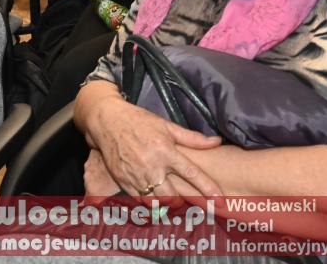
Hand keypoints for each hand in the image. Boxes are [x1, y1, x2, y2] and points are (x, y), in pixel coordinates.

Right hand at [84, 90, 222, 197]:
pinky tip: (153, 198)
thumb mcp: (166, 125)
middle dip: (183, 203)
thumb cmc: (138, 121)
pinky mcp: (123, 181)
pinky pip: (140, 200)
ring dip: (166, 205)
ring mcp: (136, 175)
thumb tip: (216, 141)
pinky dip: (149, 202)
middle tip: (187, 201)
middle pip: (173, 197)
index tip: (220, 201)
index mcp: (165, 150)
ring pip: (156, 203)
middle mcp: (151, 165)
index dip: (207, 188)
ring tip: (171, 202)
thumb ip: (191, 138)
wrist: (106, 121)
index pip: (192, 174)